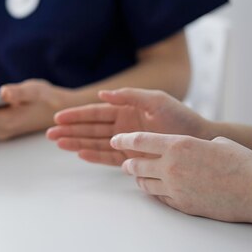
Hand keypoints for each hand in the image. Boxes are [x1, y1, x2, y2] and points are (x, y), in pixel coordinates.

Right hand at [47, 88, 209, 165]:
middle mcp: (122, 126)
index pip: (95, 112)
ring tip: (58, 144)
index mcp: (126, 110)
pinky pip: (108, 157)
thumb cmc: (181, 117)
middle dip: (70, 130)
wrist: (201, 140)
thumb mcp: (156, 100)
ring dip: (76, 143)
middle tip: (50, 133)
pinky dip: (94, 156)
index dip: (76, 114)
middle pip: (90, 128)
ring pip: (95, 142)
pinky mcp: (131, 157)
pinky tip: (80, 154)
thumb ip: (129, 96)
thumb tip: (103, 94)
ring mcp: (125, 142)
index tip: (58, 117)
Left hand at [111, 132, 251, 222]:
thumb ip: (194, 145)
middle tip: (126, 163)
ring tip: (138, 177)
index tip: (115, 140)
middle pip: (136, 164)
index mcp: (178, 145)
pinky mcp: (180, 204)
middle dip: (129, 163)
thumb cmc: (241, 162)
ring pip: (144, 183)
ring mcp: (174, 187)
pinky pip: (160, 198)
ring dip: (140, 179)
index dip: (124, 140)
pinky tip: (157, 191)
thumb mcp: (216, 142)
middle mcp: (171, 166)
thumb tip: (190, 148)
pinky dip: (156, 193)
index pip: (140, 140)